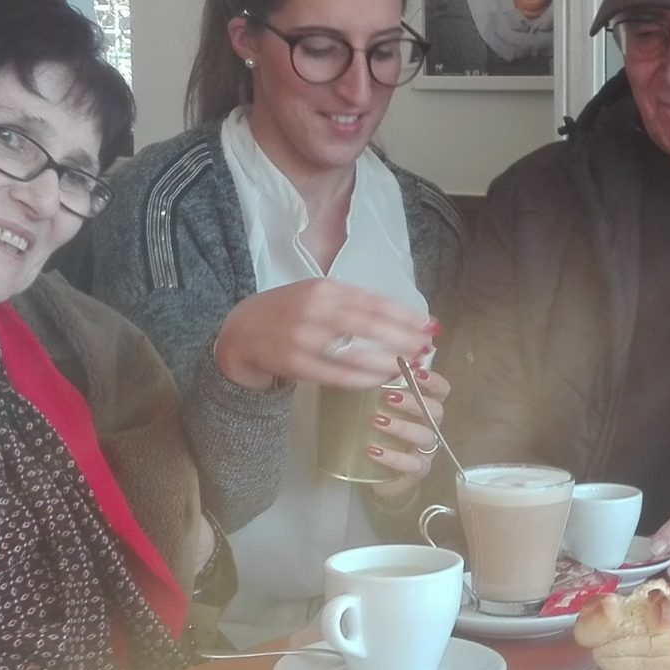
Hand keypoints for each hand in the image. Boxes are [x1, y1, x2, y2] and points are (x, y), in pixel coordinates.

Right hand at [211, 279, 434, 391]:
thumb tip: (401, 318)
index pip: (374, 301)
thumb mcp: (317, 296)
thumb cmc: (288, 313)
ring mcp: (302, 337)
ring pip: (355, 353)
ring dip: (387, 362)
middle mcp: (314, 310)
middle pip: (369, 326)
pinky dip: (362, 379)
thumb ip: (353, 304)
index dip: (405, 315)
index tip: (429, 325)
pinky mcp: (294, 364)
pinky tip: (380, 380)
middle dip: (402, 339)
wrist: (240, 333)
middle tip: (426, 349)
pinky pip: (336, 375)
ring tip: (409, 367)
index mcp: (324, 289)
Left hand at [369, 364, 449, 504]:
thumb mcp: (377, 410)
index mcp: (425, 408)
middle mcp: (431, 427)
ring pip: (425, 436)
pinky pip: (412, 464)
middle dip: (414, 402)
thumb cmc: (380, 435)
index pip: (441, 390)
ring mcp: (427, 450)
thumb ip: (375, 390)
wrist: (380, 476)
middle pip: (435, 411)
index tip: (415, 372)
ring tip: (377, 421)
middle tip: (388, 396)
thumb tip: (360, 367)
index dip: (433, 381)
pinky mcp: (418, 471)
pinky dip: (394, 457)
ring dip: (402, 426)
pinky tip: (374, 451)